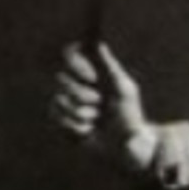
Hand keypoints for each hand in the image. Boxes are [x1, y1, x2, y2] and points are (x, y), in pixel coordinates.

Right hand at [51, 42, 154, 168]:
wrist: (125, 145)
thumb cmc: (130, 115)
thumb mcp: (124, 90)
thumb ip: (111, 67)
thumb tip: (100, 44)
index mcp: (91, 72)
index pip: (70, 55)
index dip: (76, 64)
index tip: (91, 77)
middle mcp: (75, 84)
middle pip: (61, 79)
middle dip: (83, 95)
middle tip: (100, 103)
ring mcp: (66, 102)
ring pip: (59, 100)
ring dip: (82, 113)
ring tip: (96, 119)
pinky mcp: (61, 121)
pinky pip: (58, 118)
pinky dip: (76, 126)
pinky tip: (88, 130)